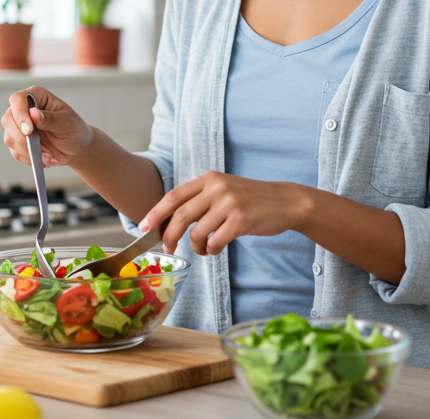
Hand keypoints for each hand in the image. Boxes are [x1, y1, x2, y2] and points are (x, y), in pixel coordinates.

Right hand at [1, 86, 94, 167]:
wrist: (75, 148)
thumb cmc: (74, 129)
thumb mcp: (67, 122)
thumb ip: (50, 118)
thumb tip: (33, 113)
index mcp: (37, 96)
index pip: (18, 99)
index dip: (20, 114)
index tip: (29, 130)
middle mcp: (24, 109)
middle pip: (8, 119)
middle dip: (21, 136)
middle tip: (37, 147)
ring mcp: (18, 126)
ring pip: (9, 137)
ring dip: (27, 150)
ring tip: (47, 154)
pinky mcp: (18, 141)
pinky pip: (15, 151)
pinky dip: (30, 157)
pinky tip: (44, 157)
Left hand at [137, 172, 307, 255]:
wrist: (286, 201)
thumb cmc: (252, 199)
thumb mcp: (225, 189)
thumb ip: (201, 198)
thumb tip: (170, 220)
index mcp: (209, 178)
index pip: (174, 195)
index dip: (156, 212)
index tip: (143, 227)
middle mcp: (217, 188)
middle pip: (180, 215)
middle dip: (168, 235)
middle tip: (166, 248)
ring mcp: (229, 204)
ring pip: (197, 232)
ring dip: (196, 247)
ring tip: (203, 249)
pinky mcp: (240, 221)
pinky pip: (214, 242)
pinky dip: (211, 250)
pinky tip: (217, 248)